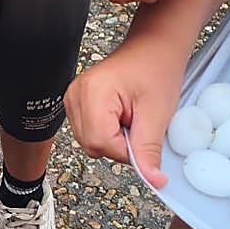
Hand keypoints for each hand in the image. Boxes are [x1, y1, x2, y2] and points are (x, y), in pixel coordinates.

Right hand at [64, 36, 187, 187]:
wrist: (154, 48)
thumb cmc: (156, 69)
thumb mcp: (157, 113)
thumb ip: (148, 150)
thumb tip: (153, 181)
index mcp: (91, 93)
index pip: (100, 143)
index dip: (125, 149)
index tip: (143, 135)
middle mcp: (74, 95)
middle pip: (91, 145)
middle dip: (119, 144)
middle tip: (138, 122)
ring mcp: (72, 98)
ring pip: (89, 141)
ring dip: (113, 138)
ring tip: (130, 115)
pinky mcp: (76, 102)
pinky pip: (89, 132)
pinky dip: (108, 131)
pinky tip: (120, 115)